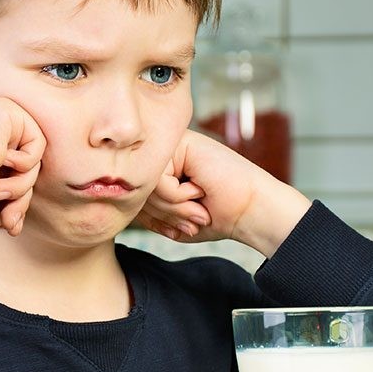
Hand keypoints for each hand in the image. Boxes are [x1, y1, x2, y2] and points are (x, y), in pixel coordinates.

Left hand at [135, 130, 310, 256]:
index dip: (153, 220)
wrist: (251, 209)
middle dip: (164, 215)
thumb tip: (121, 200)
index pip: (135, 198)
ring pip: (146, 187)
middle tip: (193, 219)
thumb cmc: (218, 215)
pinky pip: (157, 180)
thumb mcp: (174, 220)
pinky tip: (200, 190)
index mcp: (161, 171)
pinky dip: (178, 196)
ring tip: (198, 206)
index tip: (179, 228)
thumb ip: (147, 211)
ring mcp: (171, 146)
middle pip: (138, 192)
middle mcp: (164, 155)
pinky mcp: (179, 143)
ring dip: (173, 207)